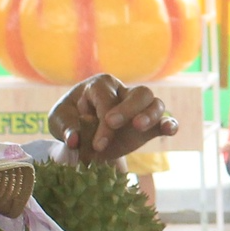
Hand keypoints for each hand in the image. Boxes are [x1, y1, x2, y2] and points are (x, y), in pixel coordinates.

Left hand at [50, 75, 176, 161]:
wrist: (79, 132)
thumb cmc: (69, 120)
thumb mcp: (59, 121)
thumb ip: (66, 129)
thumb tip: (74, 140)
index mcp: (100, 85)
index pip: (108, 101)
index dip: (104, 123)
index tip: (98, 145)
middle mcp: (123, 91)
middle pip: (138, 93)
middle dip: (128, 109)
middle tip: (114, 125)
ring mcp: (138, 108)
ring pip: (154, 103)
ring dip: (151, 115)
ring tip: (139, 127)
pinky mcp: (147, 125)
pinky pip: (163, 120)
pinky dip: (169, 124)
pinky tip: (170, 131)